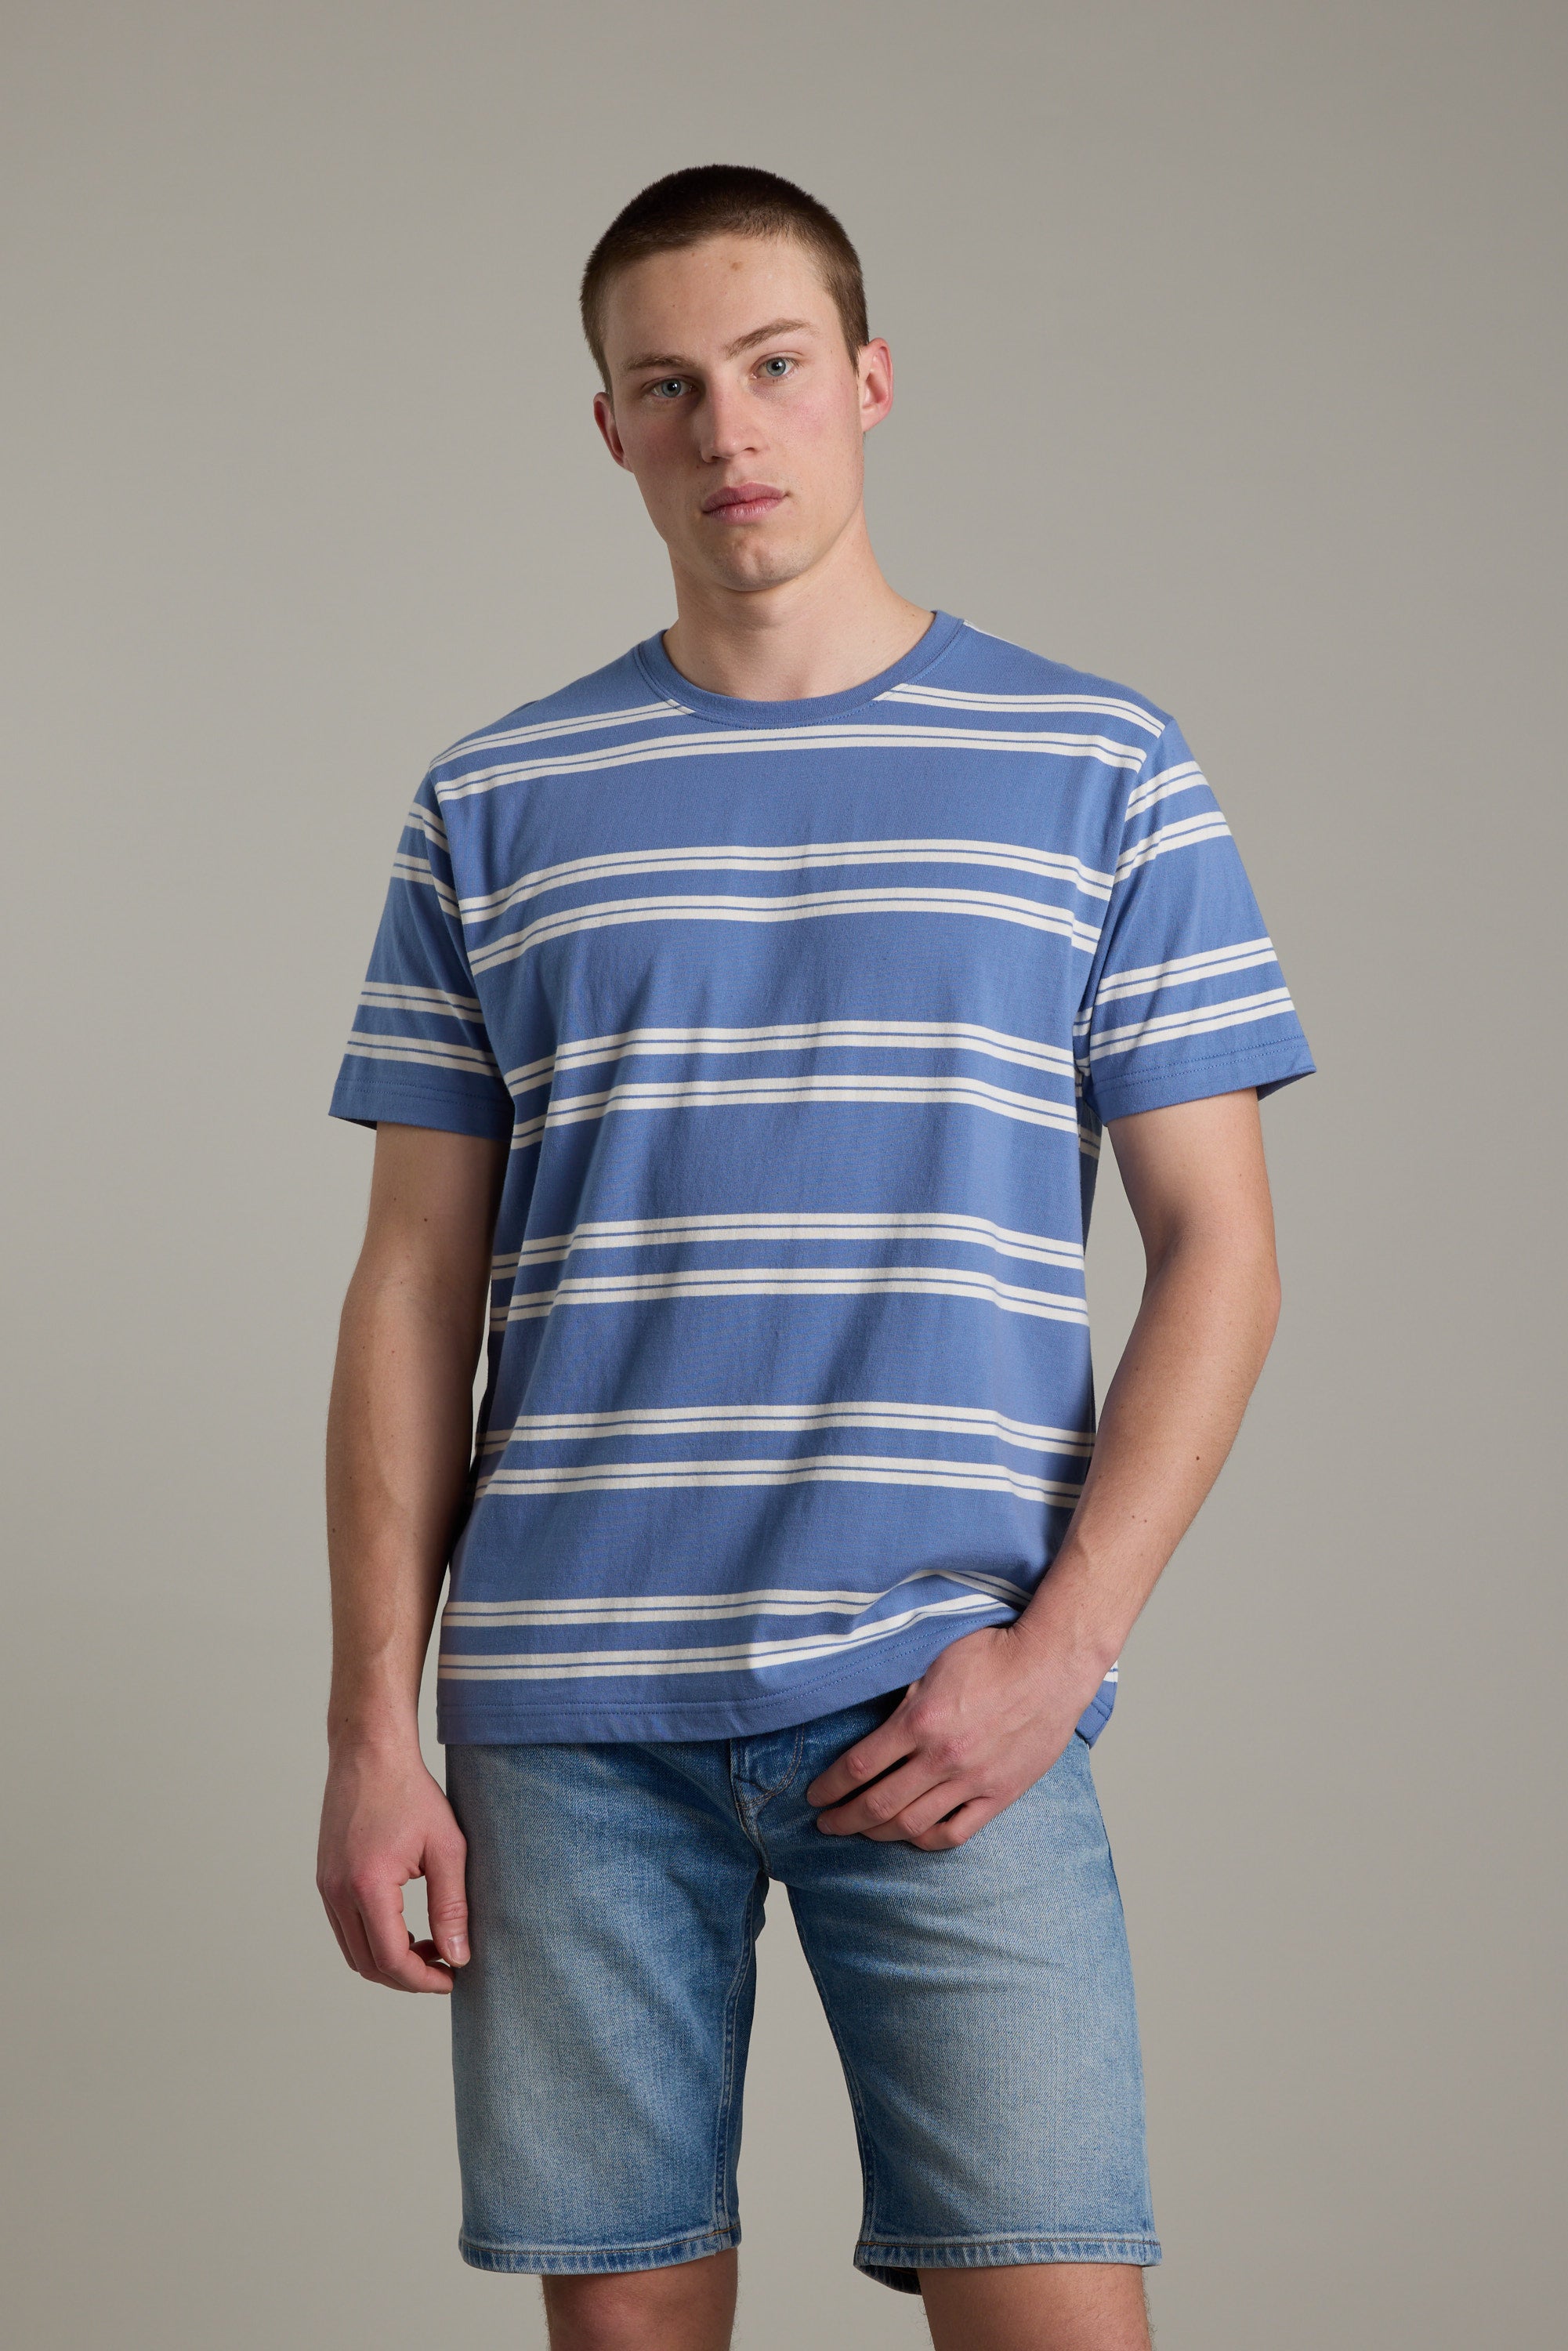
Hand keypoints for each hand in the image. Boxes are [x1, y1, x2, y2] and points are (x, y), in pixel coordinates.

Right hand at [316, 1742, 469, 1991]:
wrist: (369, 1753)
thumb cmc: (411, 1792)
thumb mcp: (447, 1848)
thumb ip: (452, 1906)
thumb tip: (458, 1956)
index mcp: (368, 1886)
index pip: (391, 1959)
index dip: (423, 1980)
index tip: (453, 1977)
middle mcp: (338, 1892)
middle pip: (368, 1965)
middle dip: (407, 1977)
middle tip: (444, 1966)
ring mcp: (327, 1886)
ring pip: (353, 1951)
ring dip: (389, 1961)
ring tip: (429, 1945)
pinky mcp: (326, 1879)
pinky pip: (345, 1928)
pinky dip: (374, 1940)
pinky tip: (405, 1926)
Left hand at [803, 1623, 1093, 1848]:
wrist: (1052, 1665)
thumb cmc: (994, 1652)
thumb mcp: (932, 1658)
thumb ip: (898, 1691)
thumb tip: (863, 1709)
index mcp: (920, 1720)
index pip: (858, 1767)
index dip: (830, 1787)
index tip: (815, 1796)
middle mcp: (942, 1758)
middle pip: (879, 1804)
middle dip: (844, 1819)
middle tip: (826, 1824)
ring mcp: (973, 1781)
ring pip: (913, 1824)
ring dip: (878, 1833)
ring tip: (862, 1832)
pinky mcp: (1000, 1794)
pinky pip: (956, 1832)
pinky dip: (927, 1840)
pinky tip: (911, 1837)